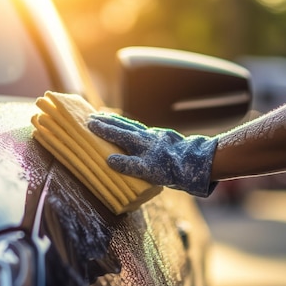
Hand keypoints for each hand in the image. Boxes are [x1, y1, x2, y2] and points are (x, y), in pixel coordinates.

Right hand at [87, 113, 217, 196]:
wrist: (195, 162)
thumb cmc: (170, 168)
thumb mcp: (147, 170)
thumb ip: (127, 164)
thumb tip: (108, 160)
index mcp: (139, 142)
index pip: (116, 133)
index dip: (102, 128)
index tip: (89, 122)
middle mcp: (145, 135)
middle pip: (123, 125)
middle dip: (108, 121)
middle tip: (94, 115)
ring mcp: (154, 136)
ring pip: (132, 125)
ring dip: (119, 121)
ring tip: (109, 118)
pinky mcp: (162, 138)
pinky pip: (141, 129)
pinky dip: (132, 127)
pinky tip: (133, 129)